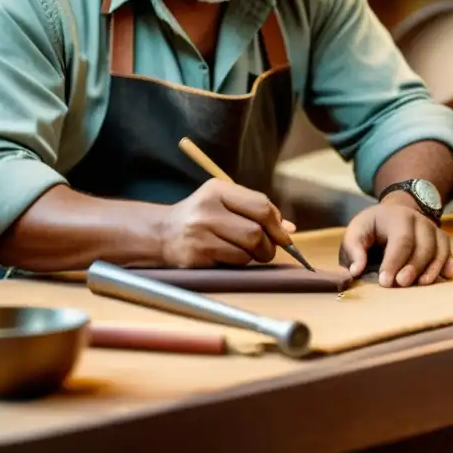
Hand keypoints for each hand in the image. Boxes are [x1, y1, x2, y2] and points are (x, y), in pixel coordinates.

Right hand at [157, 178, 296, 267]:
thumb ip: (256, 212)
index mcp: (218, 190)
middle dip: (269, 245)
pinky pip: (233, 262)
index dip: (277, 224)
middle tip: (266, 249)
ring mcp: (200, 233)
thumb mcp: (225, 203)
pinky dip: (239, 263)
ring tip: (245, 252)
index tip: (284, 237)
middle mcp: (208, 209)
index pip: (261, 206)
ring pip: (247, 250)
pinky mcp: (196, 255)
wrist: (162, 233)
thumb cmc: (201, 217)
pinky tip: (229, 257)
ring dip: (254, 255)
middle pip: (256, 231)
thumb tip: (289, 230)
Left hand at [340, 198, 452, 287]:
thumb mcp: (357, 231)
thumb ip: (353, 249)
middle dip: (414, 266)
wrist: (394, 213)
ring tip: (422, 284)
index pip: (400, 239)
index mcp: (397, 216)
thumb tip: (356, 270)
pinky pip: (447, 250)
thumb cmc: (373, 226)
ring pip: (438, 248)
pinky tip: (446, 276)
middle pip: (423, 245)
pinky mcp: (440, 238)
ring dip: (432, 268)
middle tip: (402, 284)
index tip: (385, 281)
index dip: (394, 261)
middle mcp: (419, 220)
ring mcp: (432, 228)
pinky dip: (447, 263)